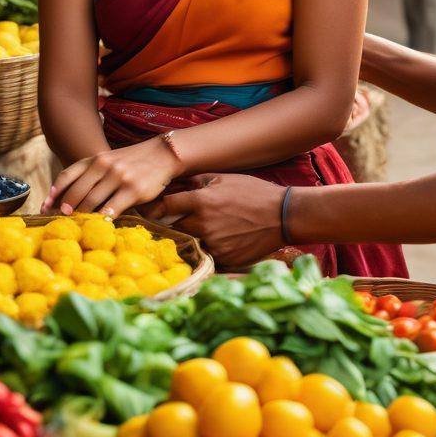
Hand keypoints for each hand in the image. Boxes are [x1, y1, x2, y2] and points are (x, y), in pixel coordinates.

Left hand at [42, 138, 179, 217]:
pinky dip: (102, 220)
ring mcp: (118, 177)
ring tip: (78, 226)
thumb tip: (69, 198)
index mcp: (96, 158)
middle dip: (66, 209)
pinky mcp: (132, 190)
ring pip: (91, 202)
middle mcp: (104, 166)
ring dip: (82, 216)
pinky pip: (111, 209)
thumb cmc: (132, 161)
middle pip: (76, 192)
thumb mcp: (109, 160)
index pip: (67, 175)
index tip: (46, 207)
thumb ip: (91, 173)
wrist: (163, 154)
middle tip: (61, 222)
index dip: (54, 193)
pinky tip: (99, 226)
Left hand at [158, 173, 285, 266]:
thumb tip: (178, 183)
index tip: (153, 210)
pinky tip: (218, 241)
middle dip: (174, 224)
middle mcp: (202, 225)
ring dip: (190, 238)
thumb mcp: (225, 178)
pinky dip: (208, 248)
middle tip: (176, 221)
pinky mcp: (223, 258)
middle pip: (174, 228)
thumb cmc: (254, 192)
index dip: (157, 207)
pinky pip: (206, 254)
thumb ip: (198, 181)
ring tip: (200, 232)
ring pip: (189, 243)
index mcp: (200, 202)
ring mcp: (212, 244)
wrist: (282, 215)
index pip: (165, 206)